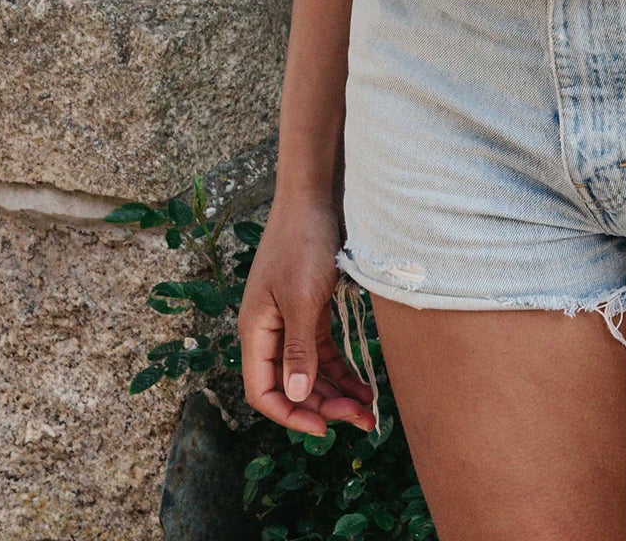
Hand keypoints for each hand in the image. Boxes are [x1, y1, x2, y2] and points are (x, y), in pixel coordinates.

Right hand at [239, 192, 375, 438]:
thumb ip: (298, 349)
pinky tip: (364, 382)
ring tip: (369, 409)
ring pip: (310, 371)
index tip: (325, 429)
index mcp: (256, 331)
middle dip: (323, 406)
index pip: (263, 390)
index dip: (290, 414)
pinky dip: (342, 368)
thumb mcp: (302, 298)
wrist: (316, 197)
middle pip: (292, 384)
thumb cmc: (302, 243)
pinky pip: (324, 351)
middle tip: (360, 419)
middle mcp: (270, 331)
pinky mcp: (311, 309)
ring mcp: (291, 320)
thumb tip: (296, 396)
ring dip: (336, 392)